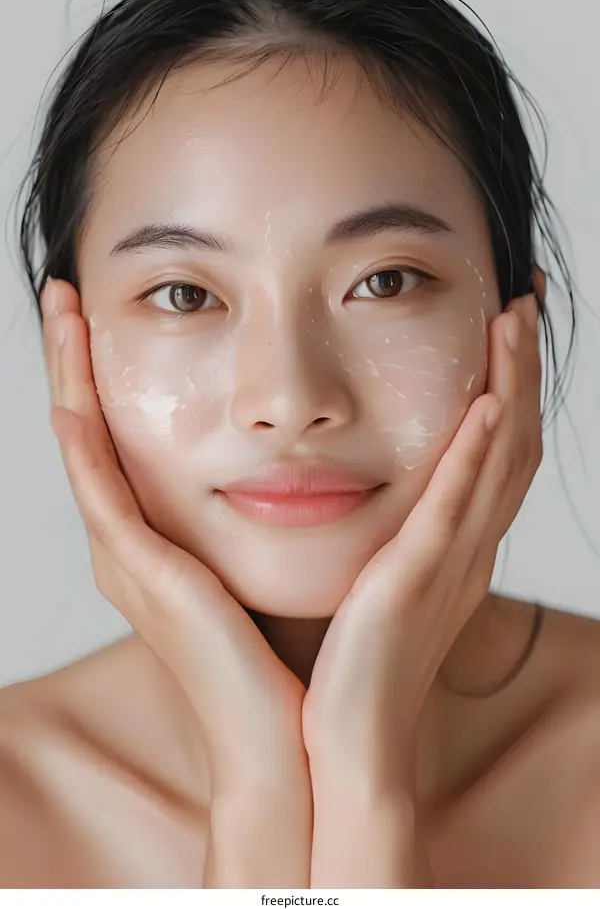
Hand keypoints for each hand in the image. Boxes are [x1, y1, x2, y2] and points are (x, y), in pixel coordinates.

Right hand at [41, 278, 306, 796]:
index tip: (100, 308)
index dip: (101, 372)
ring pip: (83, 452)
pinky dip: (85, 451)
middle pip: (86, 431)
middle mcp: (129, 546)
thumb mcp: (267, 556)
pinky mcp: (146, 582)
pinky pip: (103, 502)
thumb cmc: (288, 648)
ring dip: (69, 381)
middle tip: (62, 292)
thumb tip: (298, 452)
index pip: (115, 435)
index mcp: (156, 538)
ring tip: (63, 314)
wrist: (292, 737)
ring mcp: (129, 563)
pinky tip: (73, 404)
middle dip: (71, 360)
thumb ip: (266, 506)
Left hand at [302, 294, 541, 786]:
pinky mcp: (418, 580)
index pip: (497, 449)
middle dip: (521, 366)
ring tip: (512, 320)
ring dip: (510, 386)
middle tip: (523, 298)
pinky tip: (486, 403)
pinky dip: (476, 453)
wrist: (349, 744)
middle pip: (514, 440)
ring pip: (498, 459)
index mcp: (457, 543)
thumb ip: (384, 532)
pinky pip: (457, 506)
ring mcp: (450, 562)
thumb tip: (356, 480)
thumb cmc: (353, 665)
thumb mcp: (377, 581)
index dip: (511, 383)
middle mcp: (468, 546)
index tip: (505, 321)